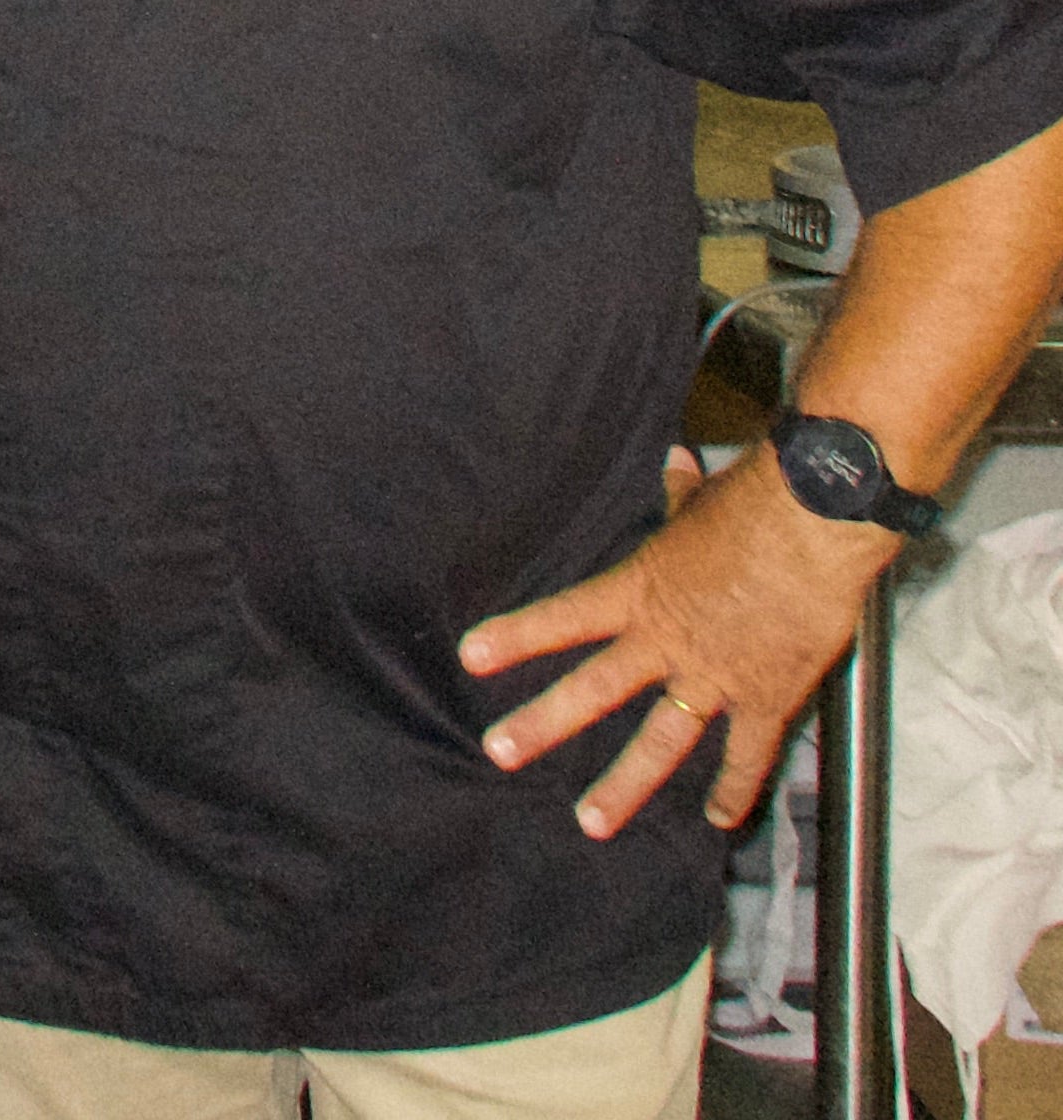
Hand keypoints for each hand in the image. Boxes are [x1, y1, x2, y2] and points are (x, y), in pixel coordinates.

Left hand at [458, 444, 894, 837]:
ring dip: (624, 784)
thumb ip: (680, 494)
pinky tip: (720, 821)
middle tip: (500, 752)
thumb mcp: (702, 501)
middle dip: (544, 723)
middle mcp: (666, 641)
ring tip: (590, 822)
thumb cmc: (752, 506)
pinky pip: (746, 754)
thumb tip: (675, 461)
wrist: (813, 529)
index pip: (565, 617)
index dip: (517, 635)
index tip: (472, 656)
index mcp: (641, 591)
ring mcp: (713, 676)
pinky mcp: (766, 698)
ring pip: (660, 740)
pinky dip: (736, 789)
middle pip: (594, 688)